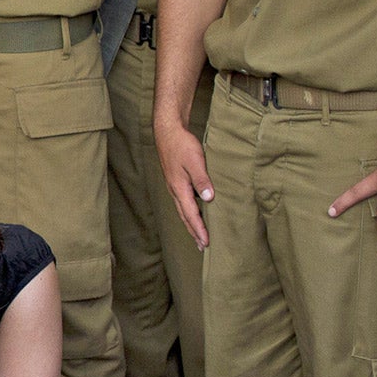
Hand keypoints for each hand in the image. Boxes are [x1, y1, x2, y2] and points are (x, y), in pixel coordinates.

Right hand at [154, 119, 213, 248]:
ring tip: (198, 234)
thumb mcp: (194, 161)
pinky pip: (183, 201)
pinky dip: (189, 211)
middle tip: (202, 246)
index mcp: (179, 188)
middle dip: (193, 232)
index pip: (191, 214)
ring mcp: (174, 185)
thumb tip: (208, 199)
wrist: (167, 131)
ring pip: (183, 210)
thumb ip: (201, 180)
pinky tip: (194, 211)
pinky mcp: (175, 180)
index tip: (206, 242)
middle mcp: (175, 190)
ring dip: (191, 223)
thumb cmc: (181, 144)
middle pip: (185, 216)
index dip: (199, 229)